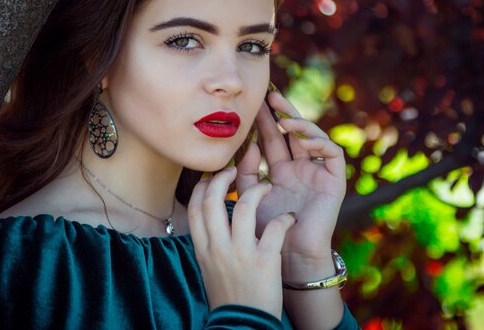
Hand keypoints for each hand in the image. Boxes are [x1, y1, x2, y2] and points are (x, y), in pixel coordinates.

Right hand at [188, 167, 295, 318]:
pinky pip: (275, 228)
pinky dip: (284, 219)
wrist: (243, 326)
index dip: (203, 187)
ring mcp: (240, 253)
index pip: (195, 207)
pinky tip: (289, 218)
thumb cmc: (229, 296)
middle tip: (235, 169)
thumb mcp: (209, 268)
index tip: (214, 178)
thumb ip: (209, 242)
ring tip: (267, 186)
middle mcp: (217, 247)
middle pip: (212, 200)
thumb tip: (211, 218)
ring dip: (257, 190)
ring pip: (245, 205)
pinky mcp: (264, 261)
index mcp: (203, 249)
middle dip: (223, 178)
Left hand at [235, 89, 346, 271]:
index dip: (264, 121)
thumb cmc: (265, 229)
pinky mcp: (333, 181)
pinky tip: (304, 141)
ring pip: (314, 137)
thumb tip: (247, 145)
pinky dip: (320, 144)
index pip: (272, 138)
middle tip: (269, 96)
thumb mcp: (249, 195)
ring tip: (284, 118)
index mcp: (280, 170)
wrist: (287, 255)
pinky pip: (332, 154)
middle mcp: (299, 167)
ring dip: (300, 124)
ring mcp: (317, 172)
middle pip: (292, 132)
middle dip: (281, 113)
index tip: (252, 104)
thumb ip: (245, 171)